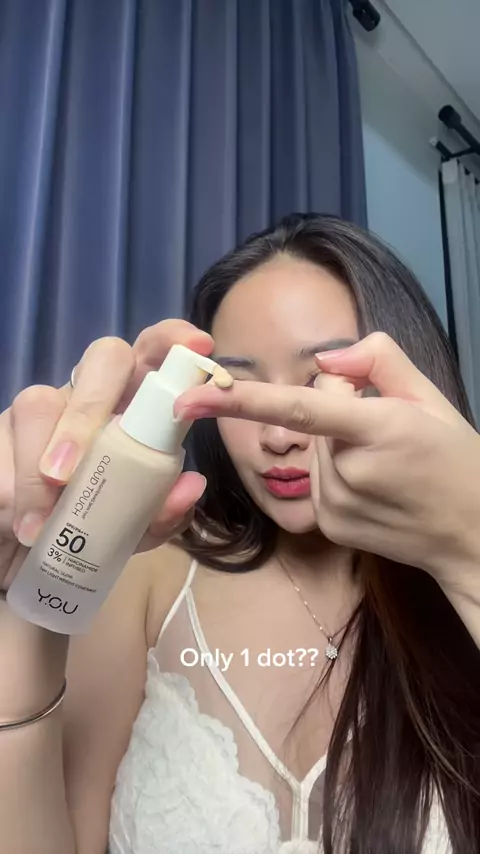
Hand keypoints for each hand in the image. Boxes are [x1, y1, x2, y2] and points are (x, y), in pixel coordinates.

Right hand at [0, 320, 212, 590]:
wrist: (23, 557)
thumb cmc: (84, 535)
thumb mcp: (128, 535)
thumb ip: (160, 515)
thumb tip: (192, 485)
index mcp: (133, 410)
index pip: (156, 357)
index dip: (173, 341)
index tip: (198, 344)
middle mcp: (91, 397)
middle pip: (104, 359)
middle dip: (93, 408)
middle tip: (72, 472)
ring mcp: (42, 409)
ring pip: (40, 402)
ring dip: (40, 464)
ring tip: (39, 523)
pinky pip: (1, 440)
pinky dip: (14, 488)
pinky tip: (20, 522)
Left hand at [174, 332, 479, 589]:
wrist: (473, 535)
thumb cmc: (456, 461)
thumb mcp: (431, 398)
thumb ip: (378, 360)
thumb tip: (324, 359)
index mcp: (376, 430)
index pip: (299, 408)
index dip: (241, 400)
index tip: (190, 398)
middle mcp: (347, 471)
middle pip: (314, 421)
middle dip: (339, 415)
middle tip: (385, 431)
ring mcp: (334, 506)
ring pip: (313, 452)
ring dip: (336, 448)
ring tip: (384, 465)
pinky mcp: (329, 526)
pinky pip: (316, 482)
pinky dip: (336, 476)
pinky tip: (372, 487)